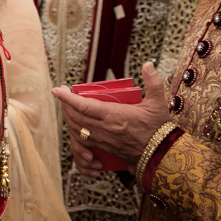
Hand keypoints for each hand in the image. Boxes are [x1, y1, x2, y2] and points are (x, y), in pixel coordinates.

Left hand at [51, 62, 168, 175]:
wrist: (162, 156)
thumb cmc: (160, 129)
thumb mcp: (158, 103)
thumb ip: (153, 82)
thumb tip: (148, 64)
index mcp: (113, 116)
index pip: (83, 106)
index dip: (67, 98)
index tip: (57, 90)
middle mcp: (104, 129)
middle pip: (75, 117)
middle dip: (65, 105)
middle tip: (62, 94)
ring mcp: (102, 140)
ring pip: (76, 128)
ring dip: (68, 117)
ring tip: (67, 106)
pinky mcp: (104, 148)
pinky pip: (82, 140)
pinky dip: (75, 131)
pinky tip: (74, 124)